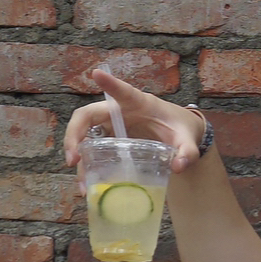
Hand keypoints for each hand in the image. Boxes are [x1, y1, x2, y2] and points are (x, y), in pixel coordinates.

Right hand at [63, 67, 204, 195]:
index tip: (96, 73)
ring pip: (85, 137)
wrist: (179, 133)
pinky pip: (92, 151)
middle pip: (86, 116)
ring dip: (79, 159)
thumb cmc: (179, 128)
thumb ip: (187, 151)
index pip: (121, 90)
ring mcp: (111, 126)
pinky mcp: (110, 140)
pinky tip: (89, 188)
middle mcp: (118, 112)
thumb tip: (179, 166)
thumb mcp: (187, 139)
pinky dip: (88, 168)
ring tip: (82, 185)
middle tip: (73, 160)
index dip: (109, 83)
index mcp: (138, 102)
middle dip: (74, 136)